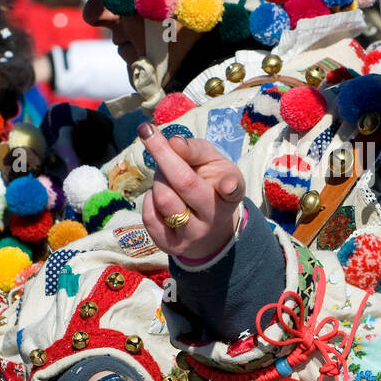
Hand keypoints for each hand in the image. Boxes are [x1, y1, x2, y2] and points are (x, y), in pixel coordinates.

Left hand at [137, 122, 245, 260]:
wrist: (210, 227)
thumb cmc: (211, 184)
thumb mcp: (211, 162)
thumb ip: (195, 149)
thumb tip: (173, 142)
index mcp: (230, 194)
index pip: (232, 189)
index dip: (230, 186)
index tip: (228, 184)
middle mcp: (214, 218)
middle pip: (184, 184)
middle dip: (162, 154)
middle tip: (149, 133)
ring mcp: (192, 235)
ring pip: (163, 198)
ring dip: (157, 178)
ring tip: (165, 176)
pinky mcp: (171, 246)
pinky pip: (149, 216)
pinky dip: (149, 198)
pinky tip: (160, 195)